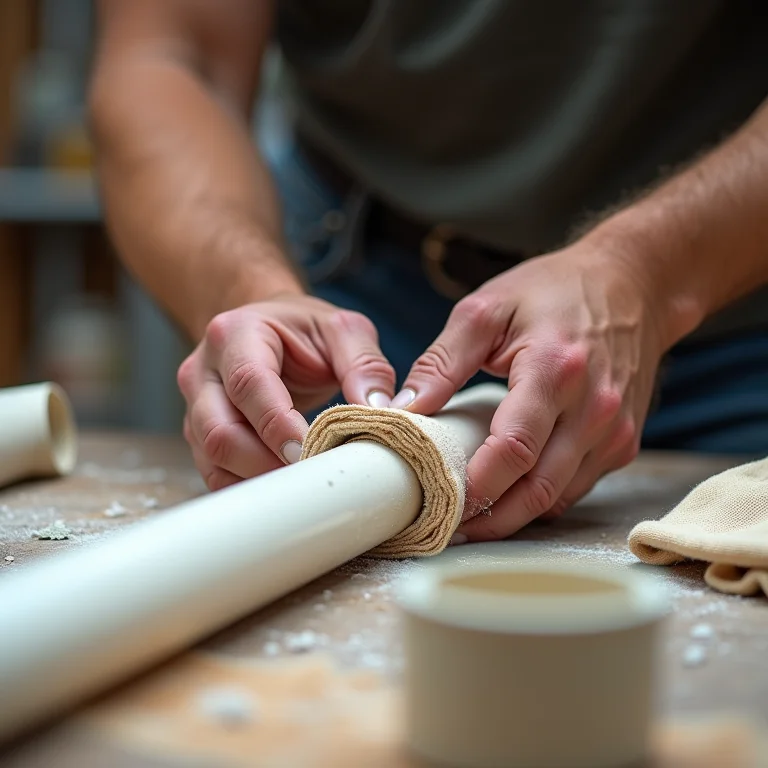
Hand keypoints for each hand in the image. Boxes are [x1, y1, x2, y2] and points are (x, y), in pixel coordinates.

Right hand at [177, 295, 394, 489]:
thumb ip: (365, 364)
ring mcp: (196, 407)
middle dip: (265, 463)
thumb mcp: (342, 330)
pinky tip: (282, 493)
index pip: (249, 383)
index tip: (309, 452)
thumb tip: (378, 410)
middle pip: (220, 431)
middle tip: (311, 479)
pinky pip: (215, 473)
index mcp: (235, 334)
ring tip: (302, 490)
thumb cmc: (304, 331)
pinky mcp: (200, 436)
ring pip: (213, 458)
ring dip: (257, 480)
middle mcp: (203, 372)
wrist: (269, 330)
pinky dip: (247, 487)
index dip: (277, 424)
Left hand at [396, 244, 665, 539]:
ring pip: (559, 497)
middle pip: (538, 489)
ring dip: (515, 516)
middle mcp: (593, 409)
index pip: (513, 450)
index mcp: (555, 371)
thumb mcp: (487, 309)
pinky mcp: (623, 441)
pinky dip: (542, 498)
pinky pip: (577, 487)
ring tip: (473, 518)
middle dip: (491, 519)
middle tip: (450, 527)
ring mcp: (614, 430)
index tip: (440, 502)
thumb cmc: (553, 291)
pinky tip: (511, 495)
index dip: (475, 486)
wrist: (630, 285)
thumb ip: (442, 361)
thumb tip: (406, 409)